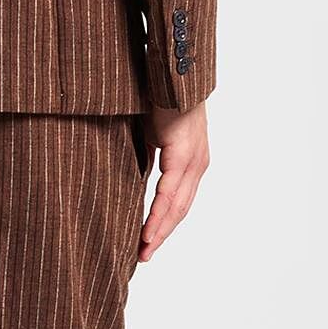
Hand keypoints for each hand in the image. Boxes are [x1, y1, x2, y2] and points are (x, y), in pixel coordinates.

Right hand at [138, 102, 209, 262]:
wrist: (169, 71)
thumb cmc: (156, 96)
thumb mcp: (149, 133)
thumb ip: (146, 155)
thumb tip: (130, 172)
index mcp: (190, 160)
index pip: (177, 201)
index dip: (163, 224)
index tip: (147, 243)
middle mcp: (197, 164)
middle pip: (180, 210)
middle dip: (161, 235)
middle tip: (144, 256)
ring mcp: (193, 160)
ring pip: (177, 207)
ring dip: (159, 232)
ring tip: (144, 251)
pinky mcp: (184, 155)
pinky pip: (169, 193)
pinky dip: (158, 215)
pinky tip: (148, 231)